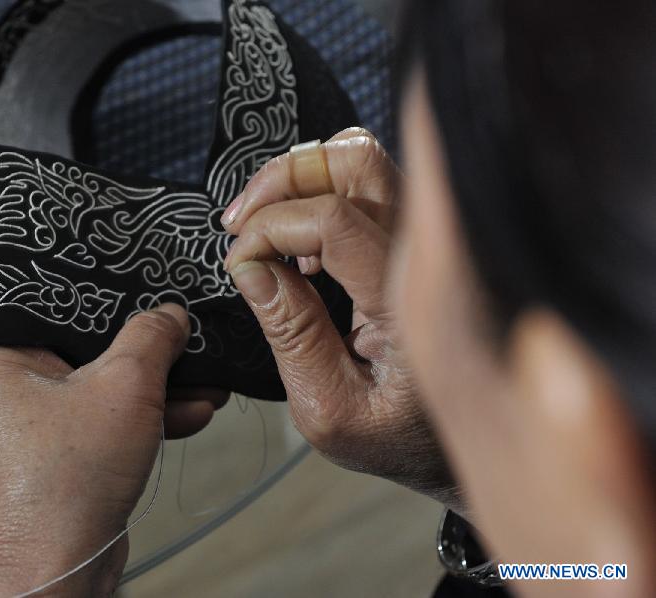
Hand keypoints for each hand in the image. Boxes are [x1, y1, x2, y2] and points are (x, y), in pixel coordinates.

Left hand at [0, 304, 225, 595]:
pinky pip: (95, 414)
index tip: (133, 275)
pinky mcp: (49, 448)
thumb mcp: (126, 385)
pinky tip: (194, 410)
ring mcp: (23, 418)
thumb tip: (173, 313)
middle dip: (140, 345)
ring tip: (205, 376)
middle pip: (76, 338)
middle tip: (178, 328)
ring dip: (152, 383)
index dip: (91, 284)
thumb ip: (152, 335)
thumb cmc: (74, 471)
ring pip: (93, 380)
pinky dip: (137, 414)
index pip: (39, 294)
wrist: (65, 563)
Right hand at [222, 128, 459, 508]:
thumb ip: (291, 333)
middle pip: (359, 163)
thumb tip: (249, 266)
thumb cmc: (397, 439)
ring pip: (366, 163)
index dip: (272, 228)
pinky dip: (321, 195)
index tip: (238, 261)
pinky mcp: (418, 243)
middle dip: (286, 177)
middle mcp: (430, 258)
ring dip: (303, 179)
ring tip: (265, 227)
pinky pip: (370, 188)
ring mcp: (429, 244)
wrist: (452, 448)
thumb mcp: (329, 409)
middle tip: (241, 220)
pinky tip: (299, 247)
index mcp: (412, 304)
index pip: (336, 221)